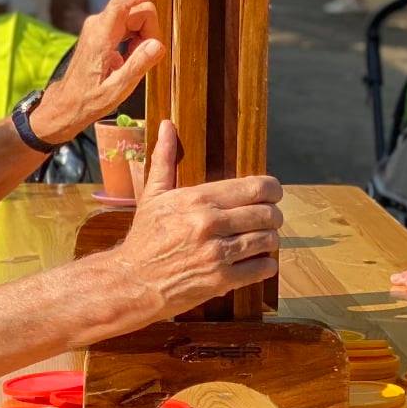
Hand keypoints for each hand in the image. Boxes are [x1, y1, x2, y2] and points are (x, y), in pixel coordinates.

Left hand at [32, 0, 172, 141]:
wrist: (67, 103)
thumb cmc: (88, 100)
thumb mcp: (116, 90)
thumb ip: (137, 66)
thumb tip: (157, 44)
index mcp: (100, 36)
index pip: (124, 1)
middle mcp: (98, 24)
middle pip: (139, 11)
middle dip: (150, 32)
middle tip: (143, 61)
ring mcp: (99, 25)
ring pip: (136, 18)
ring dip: (143, 39)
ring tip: (131, 64)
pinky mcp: (103, 30)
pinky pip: (130, 26)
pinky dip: (136, 41)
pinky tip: (128, 61)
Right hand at [115, 122, 282, 317]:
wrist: (132, 282)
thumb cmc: (144, 238)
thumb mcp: (153, 196)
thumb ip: (165, 160)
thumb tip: (167, 125)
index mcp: (197, 199)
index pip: (255, 187)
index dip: (272, 189)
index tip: (272, 194)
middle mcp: (209, 223)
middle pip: (268, 214)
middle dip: (273, 216)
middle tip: (269, 219)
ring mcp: (217, 253)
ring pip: (268, 240)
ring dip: (269, 240)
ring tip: (261, 240)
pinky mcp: (221, 281)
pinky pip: (262, 268)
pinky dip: (266, 265)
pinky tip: (258, 262)